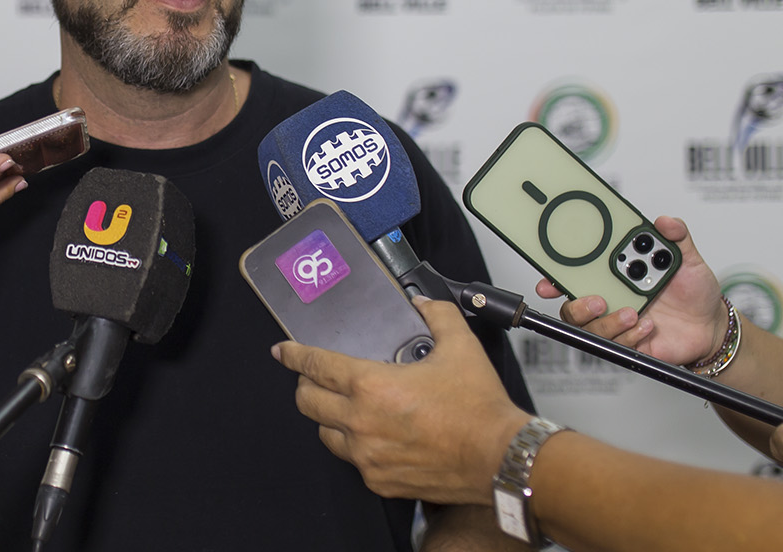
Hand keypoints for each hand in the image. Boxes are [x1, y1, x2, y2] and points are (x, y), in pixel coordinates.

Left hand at [273, 298, 528, 506]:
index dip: (294, 356)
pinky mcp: (380, 480)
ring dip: (328, 418)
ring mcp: (367, 456)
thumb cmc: (479, 408)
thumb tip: (424, 302)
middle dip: (305, 386)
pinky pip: (352, 461)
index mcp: (372, 386)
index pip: (316, 366)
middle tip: (314, 379)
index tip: (282, 352)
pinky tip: (372, 436)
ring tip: (344, 408)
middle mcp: (361, 423)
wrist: (500, 459)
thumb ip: (437, 315)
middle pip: (308, 402)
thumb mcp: (460, 346)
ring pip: (325, 434)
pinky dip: (355, 447)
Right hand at [535, 215, 727, 365]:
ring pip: (592, 328)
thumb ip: (678, 237)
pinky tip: (648, 326)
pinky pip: (617, 344)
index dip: (556, 278)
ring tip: (634, 313)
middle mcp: (611, 299)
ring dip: (609, 322)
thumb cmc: (694, 292)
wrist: (711, 327)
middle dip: (577, 306)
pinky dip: (631, 334)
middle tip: (597, 300)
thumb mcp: (689, 260)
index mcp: (615, 275)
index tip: (550, 280)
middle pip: (573, 306)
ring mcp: (618, 322)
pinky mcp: (630, 344)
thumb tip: (666, 221)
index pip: (577, 275)